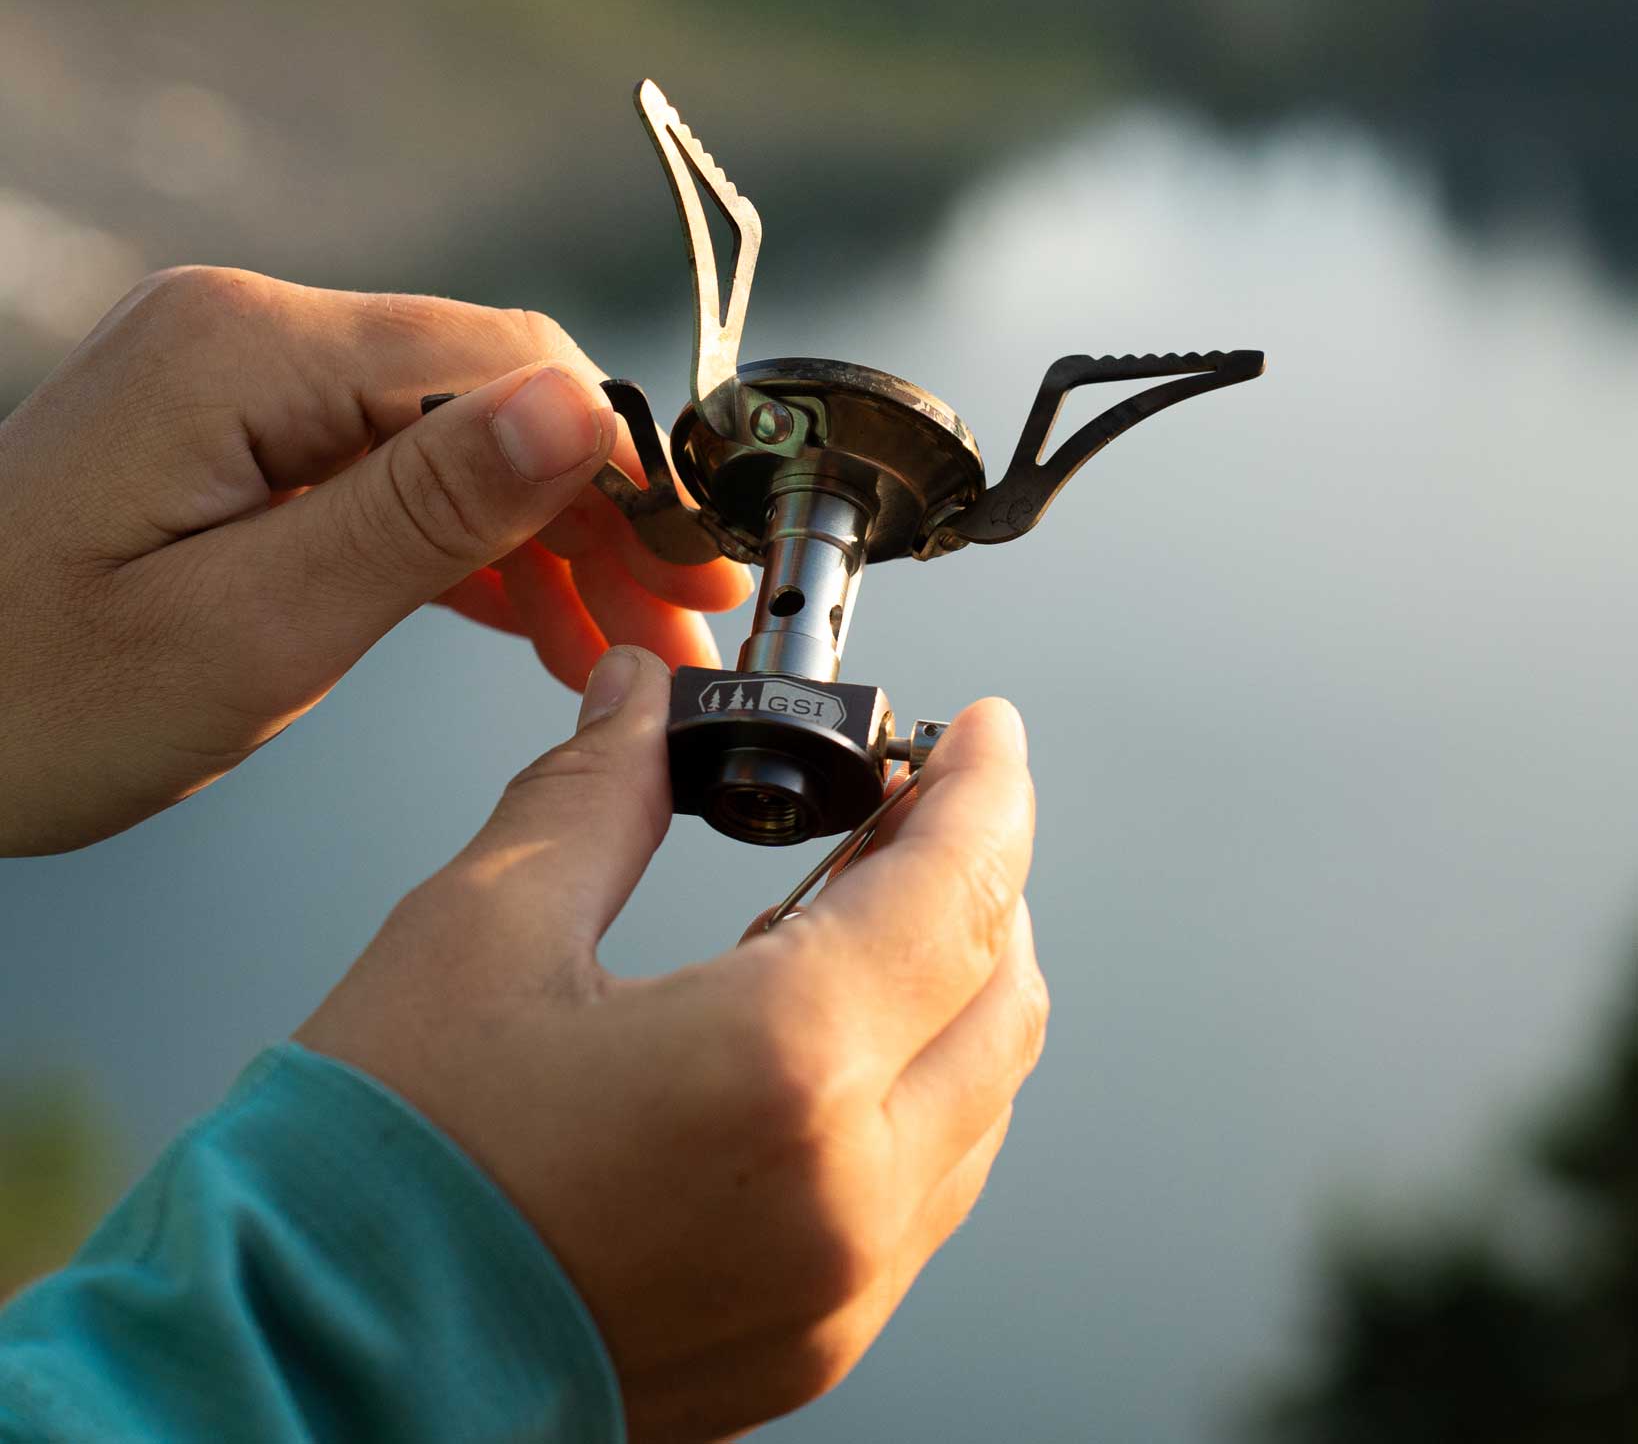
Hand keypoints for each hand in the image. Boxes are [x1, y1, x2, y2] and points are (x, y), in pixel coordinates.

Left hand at [0, 267, 748, 854]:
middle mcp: (260, 338)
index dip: (623, 462)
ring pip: (462, 447)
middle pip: (496, 402)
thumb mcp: (253, 625)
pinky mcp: (251, 446)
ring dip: (558, 544)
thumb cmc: (33, 698)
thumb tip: (581, 409)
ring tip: (634, 646)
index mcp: (253, 351)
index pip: (505, 363)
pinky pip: (399, 482)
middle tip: (688, 622)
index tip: (694, 564)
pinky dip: (479, 556)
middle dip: (607, 515)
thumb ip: (426, 510)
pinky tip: (545, 628)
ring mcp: (253, 389)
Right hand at [297, 648, 1046, 1442]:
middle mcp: (842, 1195)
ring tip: (872, 897)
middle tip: (915, 801)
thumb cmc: (375, 1172)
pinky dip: (919, 1077)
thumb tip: (640, 702)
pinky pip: (930, 1182)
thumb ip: (597, 792)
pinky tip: (837, 1023)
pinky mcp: (810, 1339)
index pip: (956, 892)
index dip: (986, 788)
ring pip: (982, 1094)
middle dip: (980, 874)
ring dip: (954, 976)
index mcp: (777, 1071)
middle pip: (1000, 992)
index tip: (986, 732)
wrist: (310, 1369)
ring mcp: (838, 1286)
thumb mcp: (482, 929)